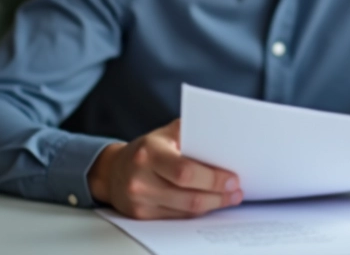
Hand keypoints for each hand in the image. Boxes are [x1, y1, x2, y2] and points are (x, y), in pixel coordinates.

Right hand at [87, 119, 242, 219]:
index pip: (185, 171)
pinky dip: (197, 211)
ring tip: (230, 197)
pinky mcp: (142, 215)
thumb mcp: (165, 133)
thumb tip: (223, 136)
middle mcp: (141, 178)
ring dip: (213, 204)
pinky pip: (178, 217)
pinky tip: (211, 203)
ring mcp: (140, 200)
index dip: (212, 178)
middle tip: (236, 190)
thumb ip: (191, 132)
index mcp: (149, 153)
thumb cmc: (146, 149)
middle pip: (188, 196)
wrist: (113, 170)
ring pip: (185, 210)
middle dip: (218, 195)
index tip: (233, 178)